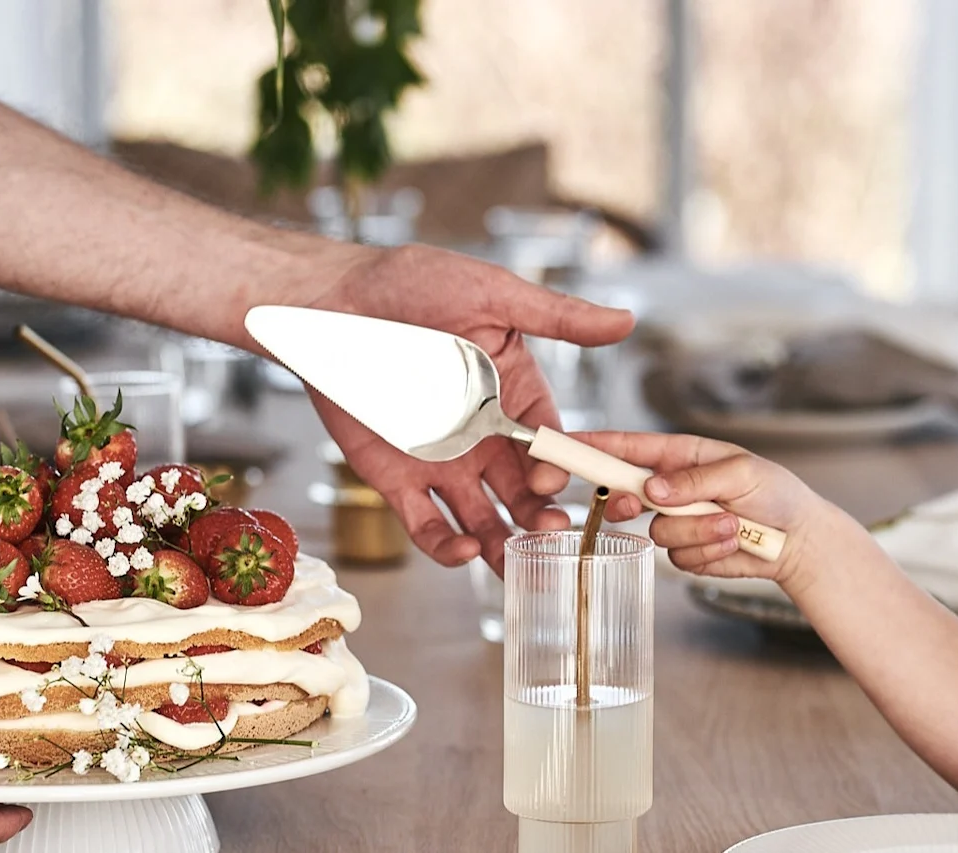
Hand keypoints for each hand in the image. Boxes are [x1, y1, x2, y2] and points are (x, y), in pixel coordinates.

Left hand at [311, 245, 634, 567]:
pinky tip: (464, 551)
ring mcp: (444, 462)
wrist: (331, 300)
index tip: (557, 478)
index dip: (559, 463)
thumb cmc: (412, 282)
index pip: (550, 439)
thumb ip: (558, 317)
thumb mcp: (493, 294)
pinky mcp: (397, 480)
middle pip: (524, 489)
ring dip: (504, 543)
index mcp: (515, 393)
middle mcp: (486, 436)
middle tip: (550, 531)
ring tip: (515, 560)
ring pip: (484, 517)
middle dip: (540, 514)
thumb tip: (625, 321)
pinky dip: (446, 546)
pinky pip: (427, 525)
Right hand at [527, 431, 842, 586]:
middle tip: (637, 506)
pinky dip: (708, 552)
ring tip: (732, 525)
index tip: (559, 451)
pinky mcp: (686, 552)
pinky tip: (732, 543)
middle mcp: (671, 487)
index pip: (625, 447)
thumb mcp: (741, 473)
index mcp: (679, 455)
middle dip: (627, 502)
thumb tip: (651, 488)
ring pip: (657, 531)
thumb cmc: (776, 494)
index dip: (588, 448)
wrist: (799, 540)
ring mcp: (676, 521)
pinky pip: (678, 558)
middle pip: (622, 492)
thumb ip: (693, 480)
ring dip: (698, 532)